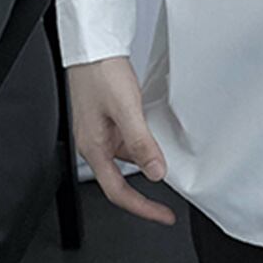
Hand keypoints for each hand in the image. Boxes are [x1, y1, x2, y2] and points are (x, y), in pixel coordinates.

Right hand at [66, 54, 176, 224]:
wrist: (93, 46)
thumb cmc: (100, 73)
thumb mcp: (126, 109)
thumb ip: (141, 142)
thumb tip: (156, 172)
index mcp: (93, 148)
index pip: (118, 192)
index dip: (141, 208)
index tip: (162, 216)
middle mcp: (96, 143)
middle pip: (121, 180)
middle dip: (145, 194)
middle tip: (169, 202)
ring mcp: (102, 132)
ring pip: (126, 160)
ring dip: (147, 165)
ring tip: (170, 167)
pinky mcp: (109, 119)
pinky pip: (128, 141)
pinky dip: (144, 146)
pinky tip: (157, 138)